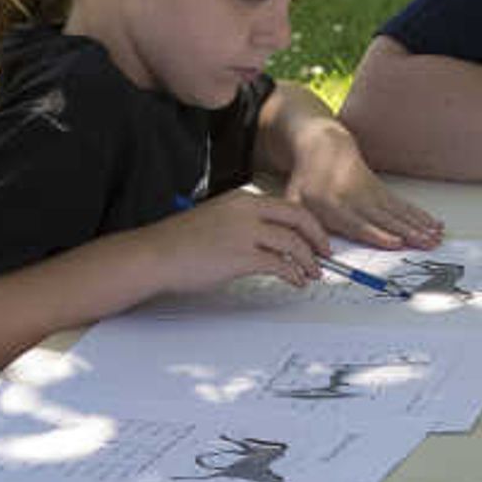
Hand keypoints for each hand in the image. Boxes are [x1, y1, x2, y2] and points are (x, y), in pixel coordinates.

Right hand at [156, 189, 331, 291]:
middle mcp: (246, 211)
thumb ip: (244, 224)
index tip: (316, 239)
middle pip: (298, 218)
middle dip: (317, 239)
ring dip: (308, 261)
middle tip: (326, 256)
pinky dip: (292, 274)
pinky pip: (279, 264)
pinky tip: (295, 282)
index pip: (287, 206)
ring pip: (292, 243)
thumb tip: (270, 242)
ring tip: (312, 275)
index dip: (309, 224)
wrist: (155, 254)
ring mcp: (244, 233)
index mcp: (242, 199)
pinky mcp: (240, 256)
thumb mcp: (217, 220)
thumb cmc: (180, 243)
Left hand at [279, 131, 444, 250]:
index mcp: (334, 206)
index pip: (359, 224)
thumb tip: (314, 256)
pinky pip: (404, 205)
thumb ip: (302, 228)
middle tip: (427, 243)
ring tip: (437, 237)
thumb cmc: (308, 181)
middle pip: (386, 219)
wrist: (323, 147)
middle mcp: (357, 200)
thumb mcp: (295, 202)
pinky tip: (435, 224)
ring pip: (400, 213)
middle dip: (409, 232)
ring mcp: (372, 194)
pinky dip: (421, 215)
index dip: (379, 234)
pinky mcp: (382, 191)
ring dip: (420, 226)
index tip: (396, 243)